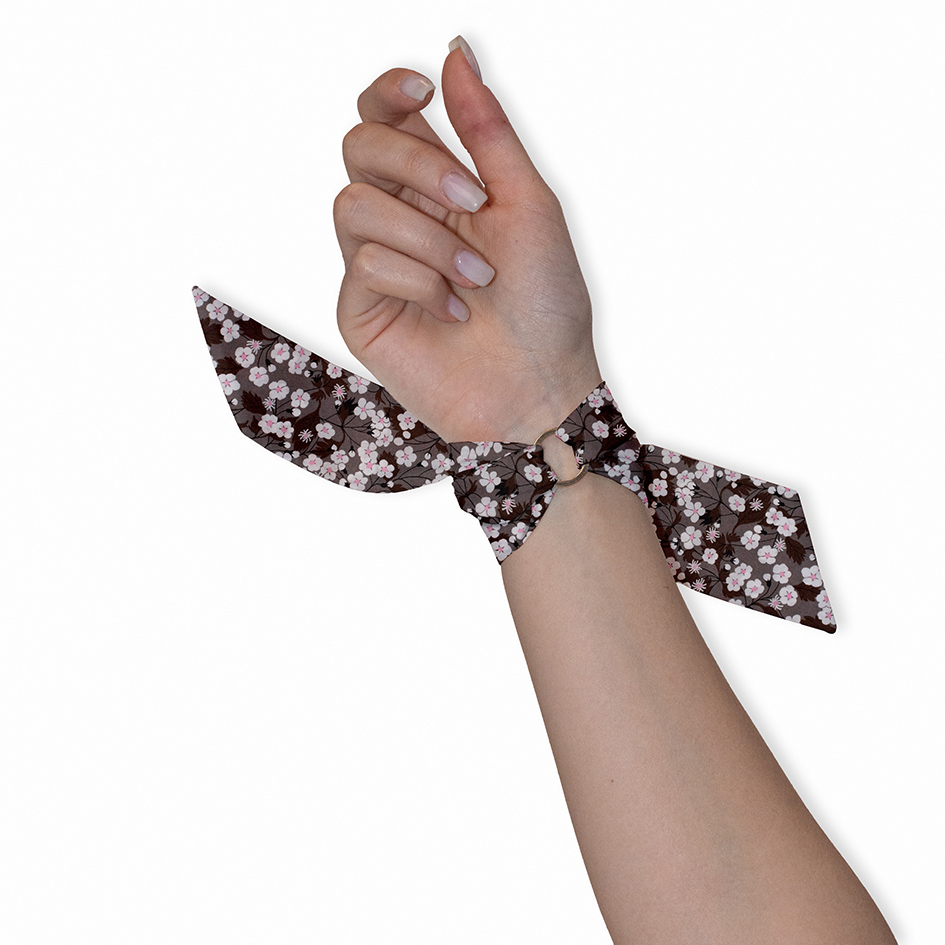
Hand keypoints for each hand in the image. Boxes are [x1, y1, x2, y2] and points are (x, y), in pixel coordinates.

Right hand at [333, 37, 601, 443]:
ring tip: (475, 281)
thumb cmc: (546, 304)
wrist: (539, 389)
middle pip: (359, 145)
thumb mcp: (528, 204)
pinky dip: (419, 282)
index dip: (390, 92)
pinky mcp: (360, 307)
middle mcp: (401, 216)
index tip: (424, 92)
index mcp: (440, 186)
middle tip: (473, 204)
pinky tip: (453, 314)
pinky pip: (366, 262)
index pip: (386, 117)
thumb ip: (487, 131)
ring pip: (354, 203)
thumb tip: (455, 53)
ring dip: (428, 238)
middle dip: (415, 163)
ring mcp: (376, 263)